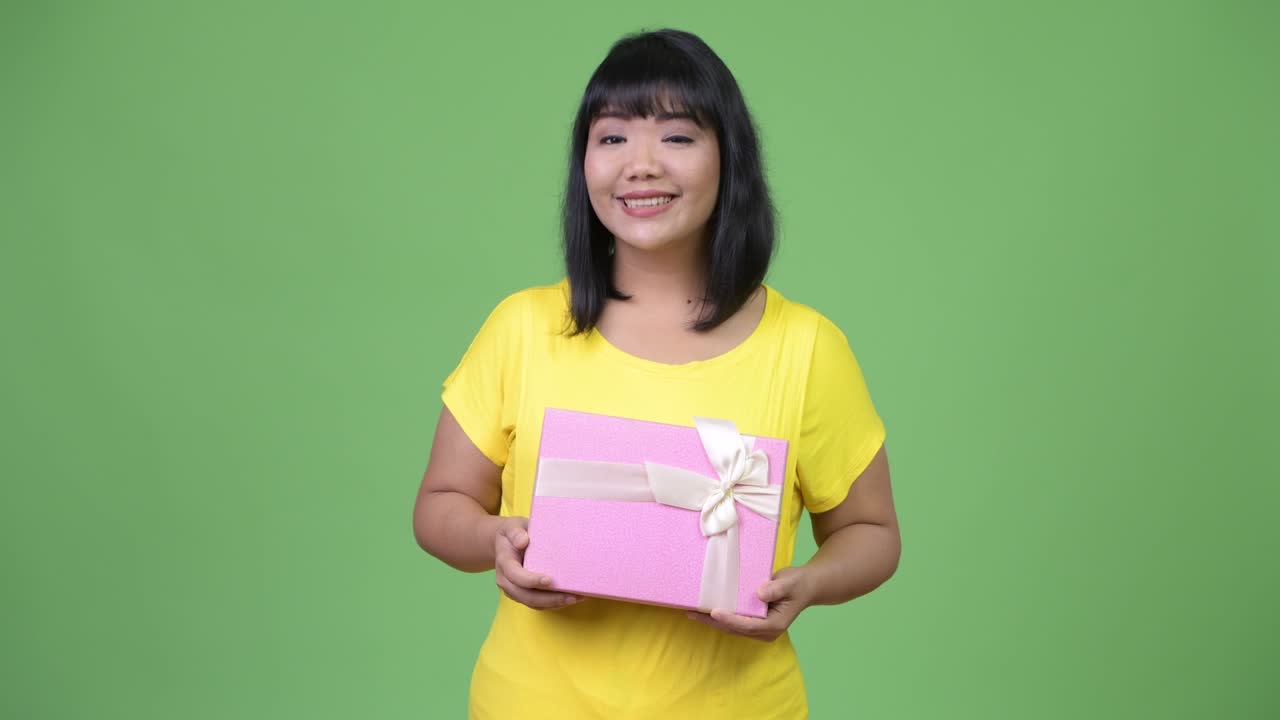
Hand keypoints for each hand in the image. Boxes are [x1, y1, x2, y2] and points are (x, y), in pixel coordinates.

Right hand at [493, 517, 583, 609]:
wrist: (506, 544)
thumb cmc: (513, 533)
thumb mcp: (512, 526)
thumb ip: (516, 532)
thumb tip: (523, 541)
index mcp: (504, 563)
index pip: (516, 575)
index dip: (531, 580)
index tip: (549, 580)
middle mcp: (506, 580)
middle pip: (526, 596)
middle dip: (549, 599)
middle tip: (572, 596)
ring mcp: (514, 590)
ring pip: (533, 603)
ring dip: (554, 604)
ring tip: (576, 598)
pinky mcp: (523, 595)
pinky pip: (538, 604)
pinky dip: (554, 604)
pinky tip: (570, 599)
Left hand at [686, 566, 812, 641]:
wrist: (804, 586)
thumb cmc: (798, 584)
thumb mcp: (790, 583)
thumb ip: (776, 588)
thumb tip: (760, 593)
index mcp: (774, 625)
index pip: (748, 625)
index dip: (730, 620)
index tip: (714, 611)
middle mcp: (764, 631)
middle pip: (735, 629)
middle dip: (713, 622)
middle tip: (692, 613)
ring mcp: (758, 628)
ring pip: (731, 627)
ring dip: (711, 621)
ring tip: (691, 612)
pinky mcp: (752, 622)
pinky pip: (733, 621)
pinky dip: (718, 616)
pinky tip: (703, 609)